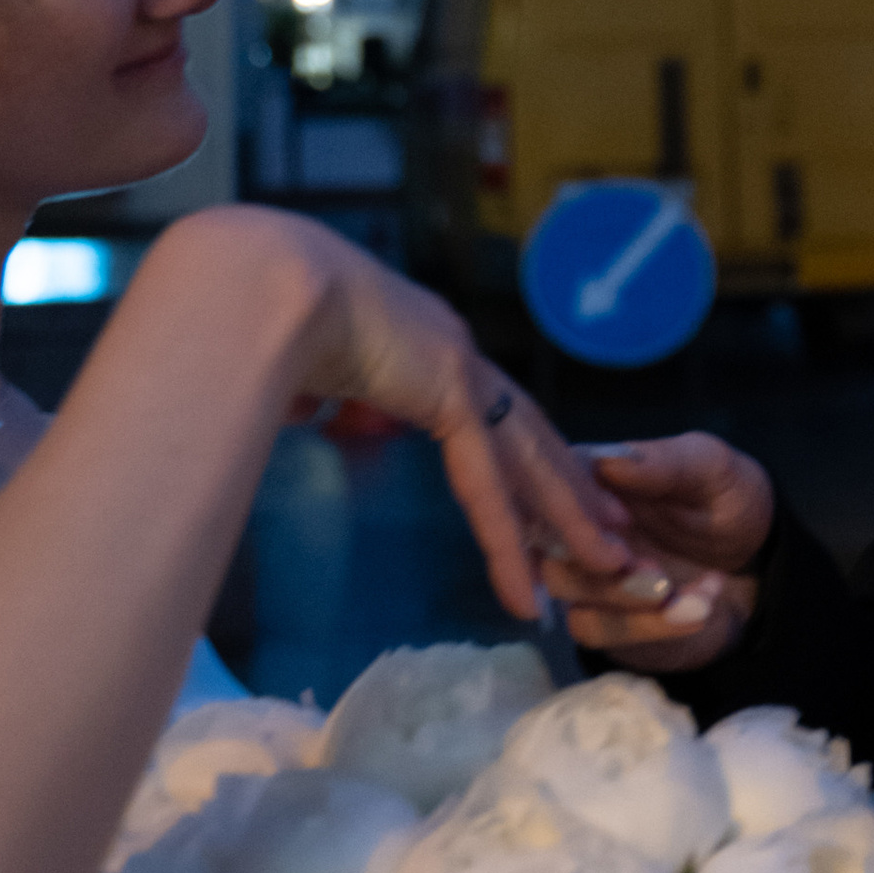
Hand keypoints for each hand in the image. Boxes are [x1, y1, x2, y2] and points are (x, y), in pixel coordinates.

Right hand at [277, 221, 635, 625]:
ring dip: (570, 519)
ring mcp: (458, 367)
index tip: (553, 481)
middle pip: (529, 434)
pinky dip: (508, 543)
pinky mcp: (450, 394)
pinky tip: (526, 590)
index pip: (487, 408)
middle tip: (616, 526)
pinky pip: (489, 487)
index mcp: (420, 340)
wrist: (262, 282)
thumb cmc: (256, 314)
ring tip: (609, 564)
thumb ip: (315, 391)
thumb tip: (298, 410)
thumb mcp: (297, 364)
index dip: (524, 448)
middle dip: (574, 484)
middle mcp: (451, 350)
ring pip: (530, 462)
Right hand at [541, 433, 773, 670]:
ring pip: (564, 591)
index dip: (579, 507)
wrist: (759, 562)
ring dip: (627, 599)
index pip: (552, 484)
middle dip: (600, 563)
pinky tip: (698, 610)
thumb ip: (664, 464)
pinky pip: (594, 630)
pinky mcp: (601, 618)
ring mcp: (585, 573)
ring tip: (694, 599)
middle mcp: (577, 523)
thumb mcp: (710, 468)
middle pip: (547, 540)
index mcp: (592, 476)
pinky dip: (648, 626)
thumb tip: (608, 462)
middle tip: (660, 577)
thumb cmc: (727, 499)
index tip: (626, 521)